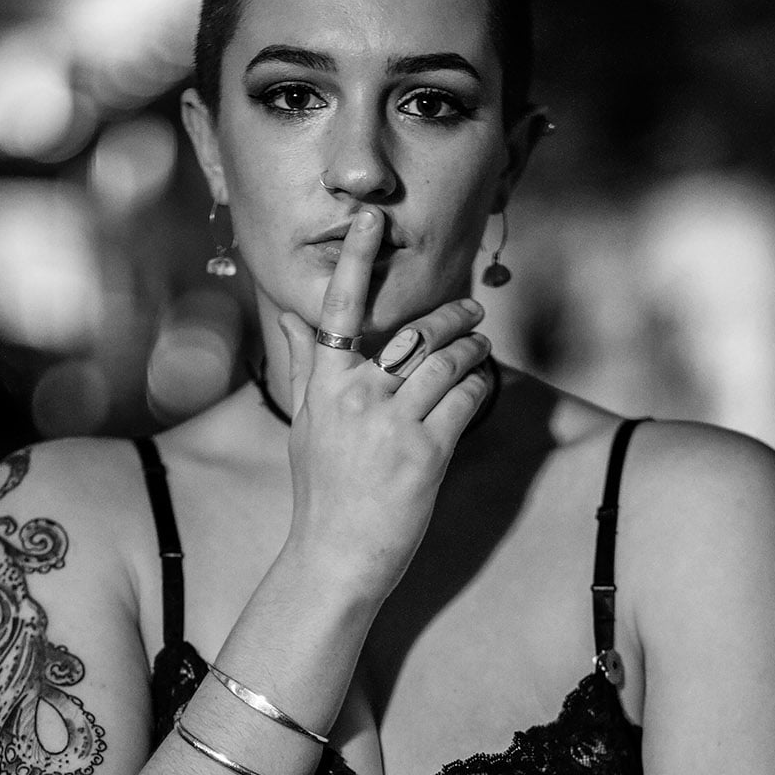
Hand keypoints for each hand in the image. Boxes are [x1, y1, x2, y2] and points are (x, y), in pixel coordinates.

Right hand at [281, 205, 492, 600]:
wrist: (336, 556)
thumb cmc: (321, 493)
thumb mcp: (304, 426)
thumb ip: (304, 366)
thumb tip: (289, 316)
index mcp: (324, 387)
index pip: (337, 311)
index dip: (354, 260)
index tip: (369, 218)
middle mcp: (356, 398)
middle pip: (412, 332)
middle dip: (451, 314)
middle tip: (472, 309)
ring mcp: (392, 425)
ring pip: (447, 361)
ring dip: (473, 347)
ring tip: (482, 345)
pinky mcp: (427, 453)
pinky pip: (465, 399)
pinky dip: (481, 384)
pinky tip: (485, 382)